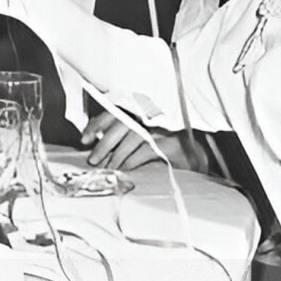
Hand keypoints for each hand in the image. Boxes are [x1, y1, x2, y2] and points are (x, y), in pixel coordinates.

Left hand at [80, 111, 206, 170]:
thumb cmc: (164, 149)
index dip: (97, 124)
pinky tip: (125, 169)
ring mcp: (161, 129)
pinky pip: (146, 149)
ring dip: (116, 154)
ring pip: (132, 136)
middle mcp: (150, 117)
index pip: (114, 111)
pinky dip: (132, 160)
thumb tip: (95, 146)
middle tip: (93, 160)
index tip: (84, 139)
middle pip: (121, 123)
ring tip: (108, 168)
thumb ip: (120, 139)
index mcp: (140, 113)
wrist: (195, 157)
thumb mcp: (139, 141)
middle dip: (104, 143)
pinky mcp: (170, 143)